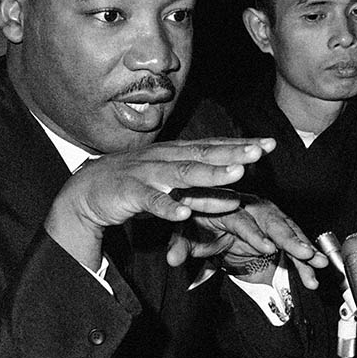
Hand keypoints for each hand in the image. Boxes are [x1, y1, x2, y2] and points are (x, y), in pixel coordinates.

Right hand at [46, 138, 274, 268]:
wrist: (85, 192)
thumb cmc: (135, 187)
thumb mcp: (173, 187)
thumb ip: (202, 191)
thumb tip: (235, 196)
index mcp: (176, 155)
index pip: (214, 147)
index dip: (241, 145)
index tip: (270, 144)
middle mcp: (165, 159)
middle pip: (204, 154)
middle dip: (234, 152)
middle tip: (261, 151)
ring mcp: (147, 174)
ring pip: (182, 174)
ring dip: (210, 174)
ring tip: (237, 175)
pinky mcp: (129, 194)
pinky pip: (150, 201)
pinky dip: (166, 207)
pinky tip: (183, 213)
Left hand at [167, 194, 327, 288]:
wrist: (208, 215)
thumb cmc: (197, 221)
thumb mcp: (185, 233)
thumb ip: (180, 246)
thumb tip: (172, 260)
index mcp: (228, 203)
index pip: (242, 219)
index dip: (255, 234)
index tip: (266, 248)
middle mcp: (252, 206)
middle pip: (273, 221)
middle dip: (291, 238)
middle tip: (304, 253)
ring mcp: (266, 216)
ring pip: (289, 231)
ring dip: (305, 247)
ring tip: (318, 264)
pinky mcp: (276, 228)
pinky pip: (293, 243)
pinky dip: (305, 258)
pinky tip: (315, 273)